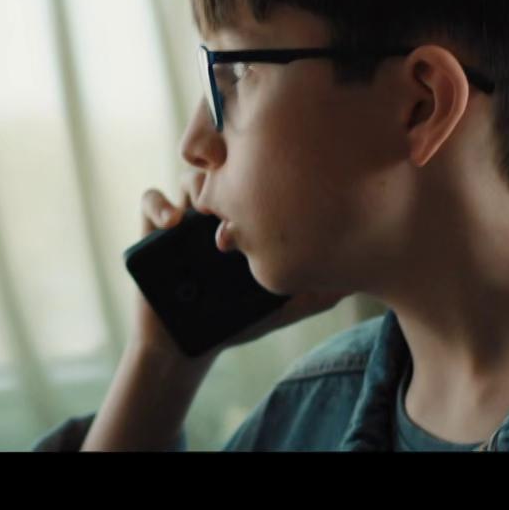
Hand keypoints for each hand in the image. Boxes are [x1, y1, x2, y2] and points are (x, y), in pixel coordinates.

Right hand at [132, 188, 348, 362]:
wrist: (190, 344)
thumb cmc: (241, 321)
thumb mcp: (286, 305)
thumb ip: (318, 291)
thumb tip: (357, 277)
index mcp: (249, 215)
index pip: (260, 173)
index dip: (269, 169)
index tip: (281, 187)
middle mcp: (219, 209)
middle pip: (226, 164)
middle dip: (235, 168)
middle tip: (246, 186)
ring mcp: (186, 215)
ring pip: (191, 175)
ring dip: (201, 184)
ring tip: (208, 207)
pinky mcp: (152, 229)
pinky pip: (150, 200)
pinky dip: (160, 204)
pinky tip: (173, 223)